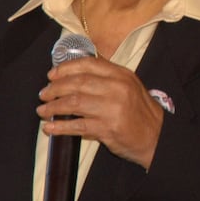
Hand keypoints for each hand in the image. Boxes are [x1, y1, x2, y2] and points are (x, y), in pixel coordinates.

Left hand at [37, 56, 163, 169]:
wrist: (157, 136)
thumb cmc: (140, 112)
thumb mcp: (129, 86)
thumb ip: (107, 76)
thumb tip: (76, 72)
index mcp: (121, 75)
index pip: (89, 64)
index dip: (66, 68)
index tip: (52, 74)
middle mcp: (117, 88)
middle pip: (78, 83)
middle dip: (55, 88)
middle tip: (44, 94)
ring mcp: (112, 108)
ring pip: (74, 103)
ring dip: (53, 107)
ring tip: (43, 110)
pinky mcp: (107, 128)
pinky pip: (77, 125)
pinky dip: (60, 127)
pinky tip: (50, 128)